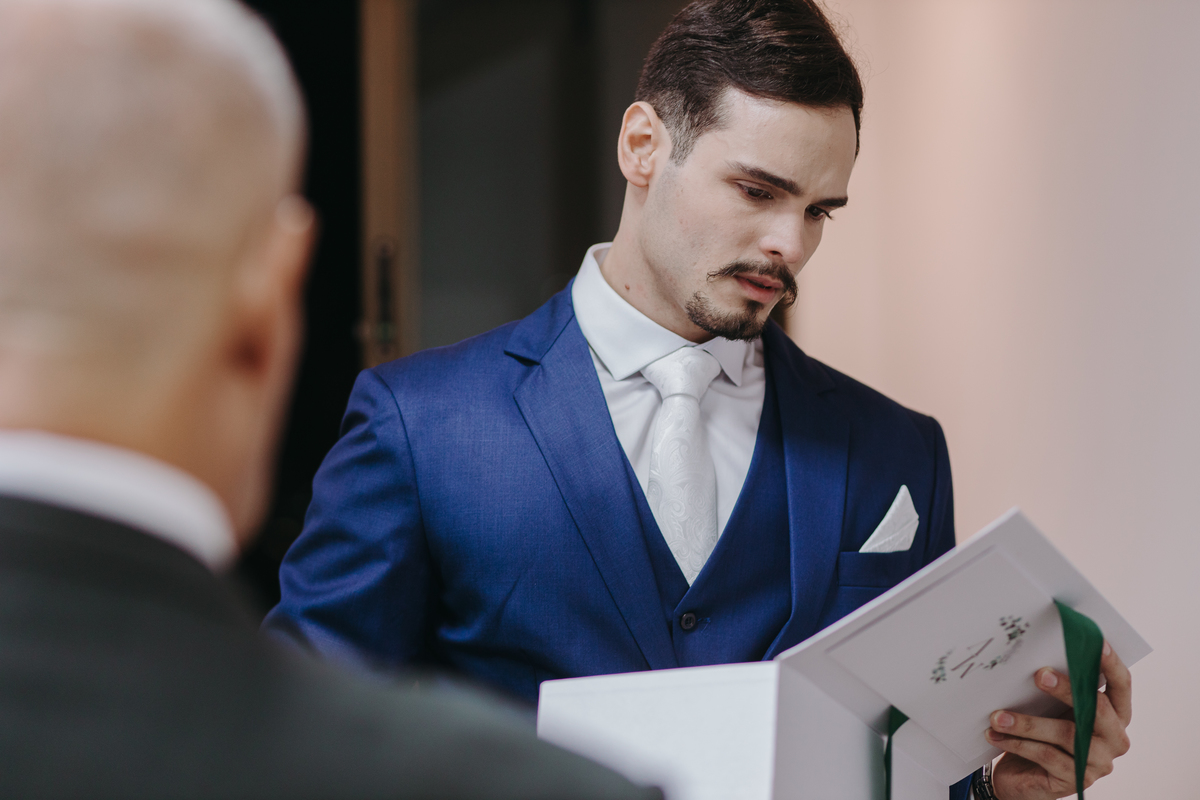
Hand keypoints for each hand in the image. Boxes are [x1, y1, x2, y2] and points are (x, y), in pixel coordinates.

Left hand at [985, 642, 1131, 799]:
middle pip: (1097, 709)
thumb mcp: (1051, 707)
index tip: (1096, 642)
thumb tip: (1038, 655)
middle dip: (1066, 689)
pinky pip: (1047, 756)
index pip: (1121, 685)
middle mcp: (1115, 738)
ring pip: (1066, 734)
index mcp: (1116, 714)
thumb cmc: (1041, 731)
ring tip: (997, 715)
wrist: (1023, 776)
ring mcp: (1099, 762)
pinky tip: (996, 735)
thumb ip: (1056, 686)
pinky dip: (1018, 743)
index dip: (1111, 663)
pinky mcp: (1077, 780)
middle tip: (1038, 674)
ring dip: (1027, 722)